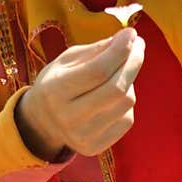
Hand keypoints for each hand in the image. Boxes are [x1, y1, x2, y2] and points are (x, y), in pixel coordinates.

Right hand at [16, 28, 144, 160]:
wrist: (42, 122)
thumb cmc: (58, 83)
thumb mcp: (67, 61)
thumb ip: (97, 50)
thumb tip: (128, 39)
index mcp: (54, 91)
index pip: (97, 70)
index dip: (119, 50)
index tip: (132, 34)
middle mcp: (68, 118)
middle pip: (116, 89)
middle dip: (133, 62)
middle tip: (139, 45)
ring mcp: (82, 137)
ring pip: (126, 103)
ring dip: (129, 82)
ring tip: (118, 74)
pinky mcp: (96, 147)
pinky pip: (127, 120)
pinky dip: (125, 103)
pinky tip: (113, 98)